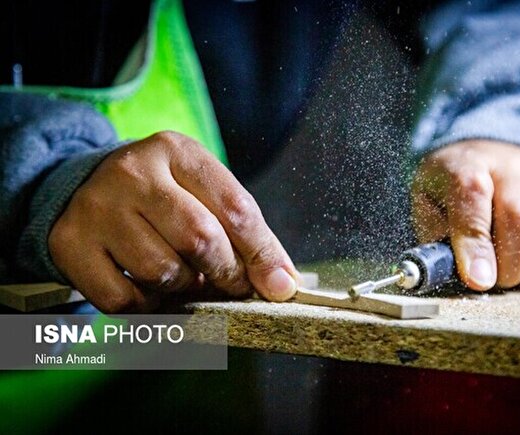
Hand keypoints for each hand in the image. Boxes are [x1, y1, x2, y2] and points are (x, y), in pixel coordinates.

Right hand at [49, 131, 298, 311]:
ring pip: (163, 272)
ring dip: (185, 288)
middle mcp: (133, 173)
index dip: (262, 254)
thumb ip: (248, 233)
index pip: (235, 208)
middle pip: (200, 239)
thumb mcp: (205, 193)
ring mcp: (97, 208)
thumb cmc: (164, 197)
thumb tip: (285, 284)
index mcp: (176, 151)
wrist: (88, 188)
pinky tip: (151, 289)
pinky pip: (124, 300)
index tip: (279, 286)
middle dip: (226, 274)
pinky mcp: (71, 245)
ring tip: (185, 276)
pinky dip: (148, 307)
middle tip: (231, 285)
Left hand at [411, 140, 519, 289]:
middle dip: (504, 266)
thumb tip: (447, 270)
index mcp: (468, 162)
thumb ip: (433, 234)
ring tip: (503, 261)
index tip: (477, 280)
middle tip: (487, 278)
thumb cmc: (455, 184)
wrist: (500, 147)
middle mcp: (514, 167)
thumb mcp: (428, 199)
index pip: (473, 197)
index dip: (475, 243)